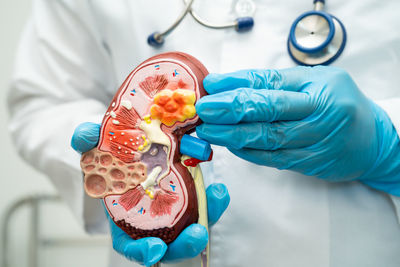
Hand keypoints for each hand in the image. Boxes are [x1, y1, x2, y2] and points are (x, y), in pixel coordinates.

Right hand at [71, 123, 229, 264]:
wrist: (131, 144)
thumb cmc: (110, 155)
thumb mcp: (95, 147)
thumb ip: (87, 141)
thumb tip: (84, 136)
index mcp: (124, 219)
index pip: (132, 246)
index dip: (142, 253)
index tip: (155, 250)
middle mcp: (151, 220)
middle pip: (170, 243)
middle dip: (184, 243)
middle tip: (198, 233)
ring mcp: (172, 208)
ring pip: (191, 224)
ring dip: (207, 217)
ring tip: (217, 198)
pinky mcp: (189, 194)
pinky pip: (204, 205)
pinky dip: (213, 200)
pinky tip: (218, 189)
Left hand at [196, 66, 399, 194]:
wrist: (372, 140)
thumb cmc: (337, 104)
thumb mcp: (312, 83)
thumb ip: (271, 83)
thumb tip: (223, 84)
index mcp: (319, 84)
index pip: (271, 82)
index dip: (238, 84)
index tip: (212, 85)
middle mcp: (320, 111)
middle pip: (270, 109)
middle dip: (233, 108)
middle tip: (205, 109)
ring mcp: (318, 139)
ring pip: (270, 138)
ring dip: (234, 135)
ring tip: (209, 131)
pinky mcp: (313, 163)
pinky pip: (275, 159)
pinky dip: (250, 153)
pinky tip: (231, 146)